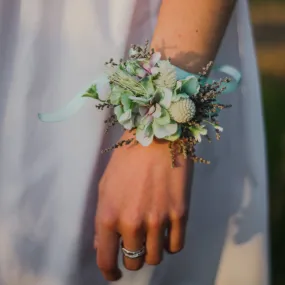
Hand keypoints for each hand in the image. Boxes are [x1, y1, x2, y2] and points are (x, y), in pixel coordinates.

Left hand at [94, 132, 192, 280]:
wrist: (155, 137)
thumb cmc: (126, 159)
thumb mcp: (105, 187)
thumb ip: (102, 219)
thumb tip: (103, 245)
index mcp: (109, 216)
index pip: (106, 260)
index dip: (109, 273)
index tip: (114, 274)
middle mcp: (132, 223)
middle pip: (133, 261)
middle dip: (131, 257)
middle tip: (134, 243)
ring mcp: (158, 220)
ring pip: (155, 257)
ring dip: (151, 251)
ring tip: (150, 236)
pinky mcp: (180, 214)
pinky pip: (176, 246)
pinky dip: (169, 245)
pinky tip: (166, 233)